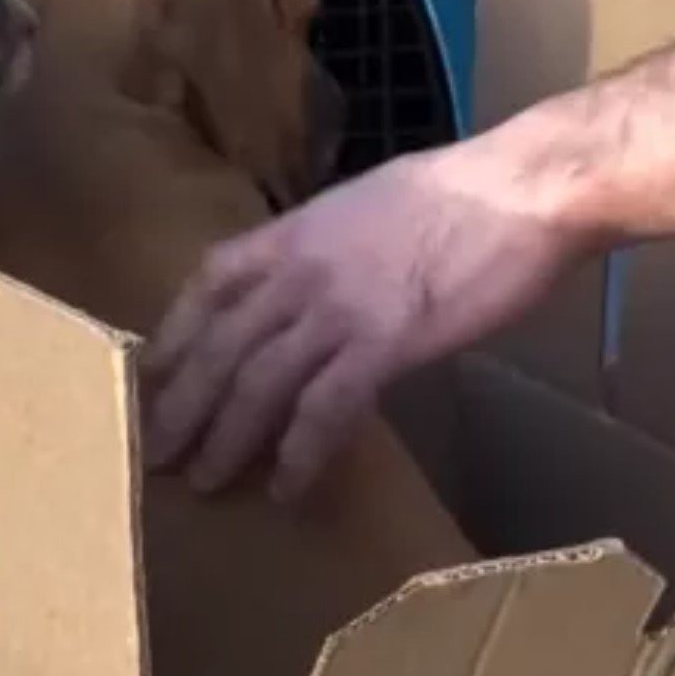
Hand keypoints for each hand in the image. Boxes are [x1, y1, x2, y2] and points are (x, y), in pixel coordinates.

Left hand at [141, 133, 583, 500]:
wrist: (523, 189)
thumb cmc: (462, 195)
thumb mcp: (367, 207)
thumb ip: (324, 249)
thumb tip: (309, 289)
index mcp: (293, 231)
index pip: (208, 285)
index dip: (173, 335)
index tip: (152, 374)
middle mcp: (299, 269)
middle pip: (219, 346)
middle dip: (181, 405)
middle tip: (157, 451)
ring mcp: (337, 306)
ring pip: (257, 383)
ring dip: (225, 440)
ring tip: (204, 481)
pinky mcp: (384, 342)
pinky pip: (324, 410)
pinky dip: (300, 453)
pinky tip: (287, 486)